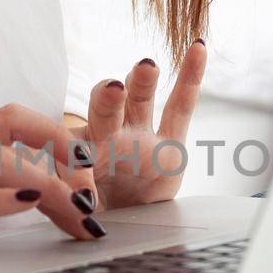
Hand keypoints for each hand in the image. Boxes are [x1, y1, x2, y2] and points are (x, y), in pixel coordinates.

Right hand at [0, 104, 105, 260]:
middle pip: (16, 132)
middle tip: (93, 193)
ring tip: (77, 211)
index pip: (14, 118)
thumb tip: (41, 213)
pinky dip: (2, 200)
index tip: (88, 167)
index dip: (58, 134)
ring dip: (50, 186)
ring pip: (0, 162)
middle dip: (66, 156)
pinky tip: (30, 202)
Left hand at [78, 40, 206, 210]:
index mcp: (76, 149)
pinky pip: (181, 106)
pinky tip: (198, 49)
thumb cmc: (91, 212)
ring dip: (141, 82)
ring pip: (139, 101)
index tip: (84, 192)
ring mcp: (139, 134)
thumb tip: (83, 201)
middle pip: (105, 108)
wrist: (118, 223)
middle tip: (112, 89)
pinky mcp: (171, 145)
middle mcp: (107, 135)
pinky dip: (190, 77)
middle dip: (108, 97)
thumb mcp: (75, 212)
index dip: (77, 162)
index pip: (74, 145)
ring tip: (147, 67)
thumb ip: (76, 200)